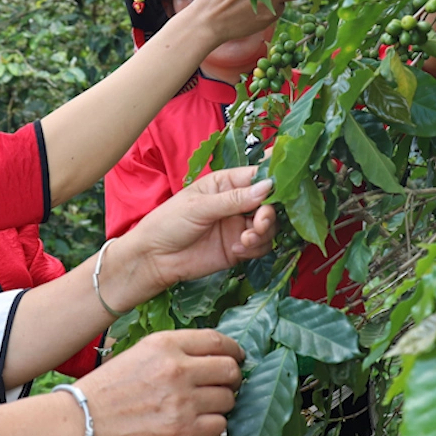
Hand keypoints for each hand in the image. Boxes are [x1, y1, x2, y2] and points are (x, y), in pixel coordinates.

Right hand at [73, 330, 244, 435]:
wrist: (81, 421)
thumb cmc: (106, 389)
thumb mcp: (139, 353)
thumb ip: (174, 351)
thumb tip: (209, 358)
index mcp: (165, 344)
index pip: (217, 340)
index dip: (234, 350)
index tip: (236, 357)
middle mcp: (177, 368)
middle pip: (230, 369)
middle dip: (233, 378)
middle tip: (225, 385)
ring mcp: (181, 399)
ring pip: (228, 398)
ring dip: (223, 404)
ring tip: (208, 407)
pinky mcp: (181, 429)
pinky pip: (219, 425)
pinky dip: (214, 426)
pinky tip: (201, 424)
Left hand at [103, 167, 275, 307]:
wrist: (154, 259)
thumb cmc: (168, 223)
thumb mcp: (199, 207)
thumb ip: (234, 200)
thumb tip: (267, 187)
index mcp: (225, 184)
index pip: (256, 176)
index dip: (272, 181)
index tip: (281, 190)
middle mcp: (236, 203)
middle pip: (268, 203)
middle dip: (268, 213)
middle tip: (259, 223)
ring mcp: (238, 226)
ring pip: (268, 226)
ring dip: (263, 233)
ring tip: (245, 239)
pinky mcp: (239, 248)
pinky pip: (260, 246)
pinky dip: (255, 248)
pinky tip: (237, 250)